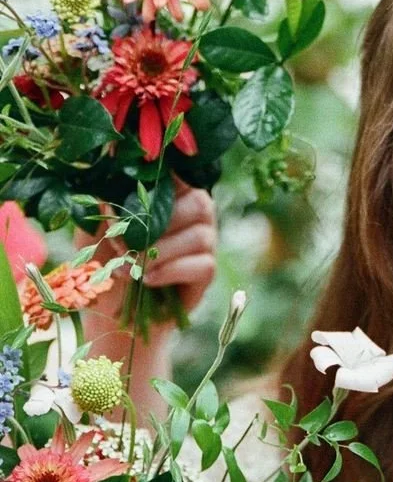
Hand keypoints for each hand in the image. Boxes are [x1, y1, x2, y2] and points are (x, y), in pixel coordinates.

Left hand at [76, 178, 217, 328]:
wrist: (115, 308)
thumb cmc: (106, 260)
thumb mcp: (96, 229)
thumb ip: (103, 207)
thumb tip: (108, 192)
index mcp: (172, 191)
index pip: (178, 173)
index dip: (163, 177)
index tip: (134, 184)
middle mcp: (196, 211)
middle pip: (197, 203)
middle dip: (158, 224)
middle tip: (124, 243)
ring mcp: (206, 241)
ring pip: (198, 236)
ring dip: (160, 251)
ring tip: (132, 266)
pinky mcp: (207, 271)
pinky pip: (201, 265)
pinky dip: (169, 271)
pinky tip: (148, 279)